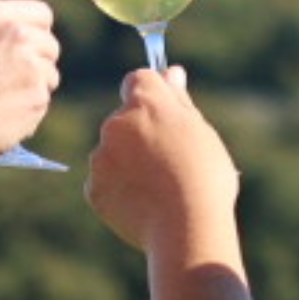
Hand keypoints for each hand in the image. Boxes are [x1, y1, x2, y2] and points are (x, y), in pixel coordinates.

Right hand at [0, 0, 63, 167]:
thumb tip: (6, 28)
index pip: (41, 13)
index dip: (34, 30)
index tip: (24, 46)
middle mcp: (18, 35)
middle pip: (50, 45)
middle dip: (36, 60)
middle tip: (9, 80)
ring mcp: (32, 67)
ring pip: (50, 75)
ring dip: (33, 86)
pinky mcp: (38, 99)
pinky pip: (42, 102)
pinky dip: (27, 111)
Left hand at [88, 65, 240, 256]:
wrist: (187, 227)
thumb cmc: (204, 176)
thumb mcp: (201, 132)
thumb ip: (179, 101)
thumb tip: (172, 72)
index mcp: (146, 102)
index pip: (139, 80)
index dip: (153, 95)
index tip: (165, 112)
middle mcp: (116, 123)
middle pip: (124, 118)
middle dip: (141, 132)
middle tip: (170, 160)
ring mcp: (101, 156)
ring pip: (113, 152)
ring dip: (129, 162)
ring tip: (160, 188)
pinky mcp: (93, 188)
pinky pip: (105, 182)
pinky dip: (120, 190)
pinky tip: (145, 205)